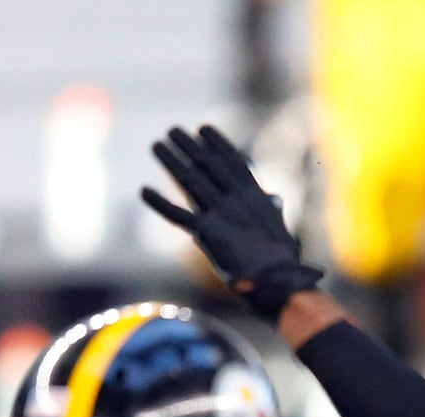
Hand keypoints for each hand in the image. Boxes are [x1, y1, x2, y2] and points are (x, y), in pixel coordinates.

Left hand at [140, 123, 326, 320]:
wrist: (278, 279)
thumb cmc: (281, 260)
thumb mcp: (278, 226)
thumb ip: (272, 209)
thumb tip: (274, 198)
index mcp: (254, 196)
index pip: (233, 162)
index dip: (218, 143)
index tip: (204, 128)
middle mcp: (236, 199)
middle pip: (208, 164)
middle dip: (190, 146)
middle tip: (173, 130)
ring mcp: (221, 213)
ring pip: (190, 181)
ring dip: (172, 161)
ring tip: (157, 145)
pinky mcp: (207, 232)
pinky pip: (177, 215)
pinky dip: (159, 203)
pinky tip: (143, 191)